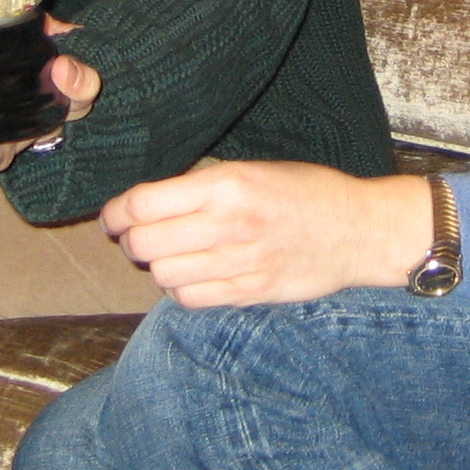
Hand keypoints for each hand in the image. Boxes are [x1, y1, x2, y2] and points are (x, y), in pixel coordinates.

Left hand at [102, 162, 433, 307]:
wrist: (357, 229)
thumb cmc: (306, 192)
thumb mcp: (253, 169)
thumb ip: (203, 186)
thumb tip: (149, 202)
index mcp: (225, 184)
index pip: (143, 203)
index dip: (116, 212)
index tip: (112, 216)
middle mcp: (227, 224)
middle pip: (144, 242)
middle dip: (130, 240)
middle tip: (135, 236)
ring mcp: (238, 263)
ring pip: (163, 275)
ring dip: (156, 266)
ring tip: (167, 255)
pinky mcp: (249, 292)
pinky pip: (190, 299)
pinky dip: (180, 290)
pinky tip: (191, 275)